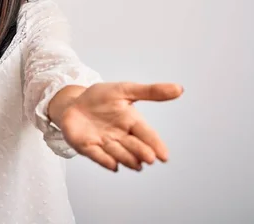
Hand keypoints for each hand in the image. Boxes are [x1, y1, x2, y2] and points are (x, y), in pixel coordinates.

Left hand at [59, 82, 182, 171]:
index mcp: (131, 121)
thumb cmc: (101, 98)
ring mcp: (104, 143)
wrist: (73, 102)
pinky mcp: (87, 147)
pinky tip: (113, 165)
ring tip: (137, 163)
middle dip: (141, 152)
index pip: (146, 134)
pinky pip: (97, 155)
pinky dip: (105, 160)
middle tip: (149, 158)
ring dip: (127, 158)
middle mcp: (120, 136)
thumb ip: (150, 91)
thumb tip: (179, 89)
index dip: (155, 144)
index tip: (164, 156)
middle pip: (134, 146)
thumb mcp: (124, 89)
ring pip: (118, 153)